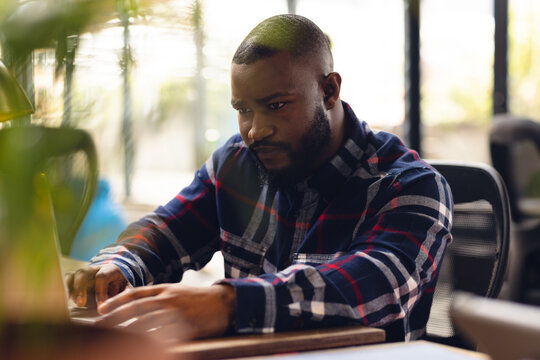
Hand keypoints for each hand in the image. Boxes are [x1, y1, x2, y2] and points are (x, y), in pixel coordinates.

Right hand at [65, 263, 129, 307]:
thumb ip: (122, 298)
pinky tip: (64, 303)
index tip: (101, 308)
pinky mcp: (75, 280)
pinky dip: (64, 290)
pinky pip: (66, 281)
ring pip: (73, 276)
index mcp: (110, 269)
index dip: (100, 292)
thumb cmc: (121, 287)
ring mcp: (83, 273)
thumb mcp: (127, 291)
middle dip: (81, 288)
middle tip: (81, 304)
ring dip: (70, 289)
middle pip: (84, 273)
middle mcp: (94, 269)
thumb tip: (116, 311)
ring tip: (70, 304)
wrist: (115, 280)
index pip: (102, 276)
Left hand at [95, 284, 235, 339]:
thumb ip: (159, 298)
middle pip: (136, 308)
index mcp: (165, 289)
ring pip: (145, 322)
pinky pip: (162, 335)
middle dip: (115, 318)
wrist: (223, 304)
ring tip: (113, 341)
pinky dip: (149, 341)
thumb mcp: (177, 293)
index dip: (117, 301)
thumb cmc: (198, 300)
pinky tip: (138, 347)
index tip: (102, 310)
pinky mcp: (184, 326)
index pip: (136, 294)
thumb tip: (137, 306)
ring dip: (127, 332)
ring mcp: (176, 312)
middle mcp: (168, 298)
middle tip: (98, 327)